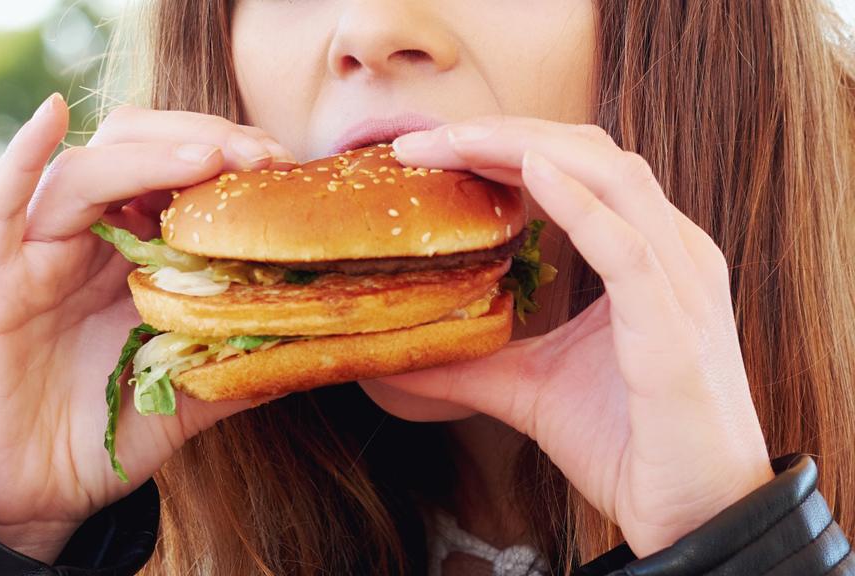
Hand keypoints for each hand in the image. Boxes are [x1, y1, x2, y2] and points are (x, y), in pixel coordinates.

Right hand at [0, 93, 295, 562]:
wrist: (36, 490)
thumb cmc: (110, 427)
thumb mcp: (193, 390)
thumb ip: (243, 360)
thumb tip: (325, 343)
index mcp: (135, 249)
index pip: (179, 170)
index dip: (231, 157)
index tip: (284, 167)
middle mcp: (87, 236)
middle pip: (136, 148)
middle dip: (201, 141)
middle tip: (258, 157)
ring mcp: (34, 251)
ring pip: (84, 172)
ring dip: (147, 156)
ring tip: (208, 158)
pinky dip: (20, 158)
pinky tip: (51, 118)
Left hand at [375, 116, 774, 556]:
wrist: (693, 516)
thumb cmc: (626, 442)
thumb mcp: (528, 387)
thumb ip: (469, 362)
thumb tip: (391, 360)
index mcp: (644, 253)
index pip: (575, 168)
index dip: (504, 145)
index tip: (431, 147)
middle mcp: (670, 252)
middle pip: (590, 154)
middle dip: (505, 134)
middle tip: (425, 138)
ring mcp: (680, 284)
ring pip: (613, 180)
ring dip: (529, 150)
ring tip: (457, 140)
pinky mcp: (675, 329)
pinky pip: (631, 249)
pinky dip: (582, 205)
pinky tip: (533, 174)